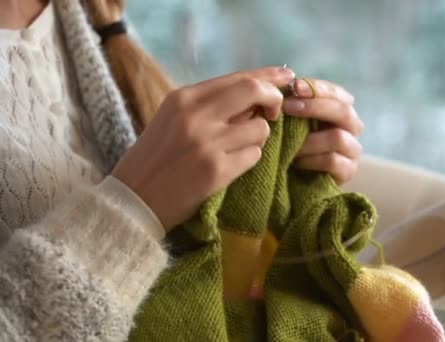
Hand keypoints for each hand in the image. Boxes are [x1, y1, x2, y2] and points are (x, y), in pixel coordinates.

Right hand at [112, 67, 294, 230]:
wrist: (134, 200)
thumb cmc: (155, 157)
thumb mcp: (173, 118)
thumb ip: (209, 105)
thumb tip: (254, 97)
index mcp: (183, 98)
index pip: (236, 78)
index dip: (267, 75)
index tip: (285, 76)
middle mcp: (196, 115)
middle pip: (254, 91)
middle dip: (274, 99)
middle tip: (274, 113)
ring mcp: (207, 143)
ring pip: (260, 128)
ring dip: (257, 138)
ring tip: (237, 148)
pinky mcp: (216, 171)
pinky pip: (254, 156)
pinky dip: (249, 159)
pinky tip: (230, 165)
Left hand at [283, 79, 362, 184]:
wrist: (299, 179)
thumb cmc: (296, 143)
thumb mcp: (295, 121)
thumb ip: (295, 103)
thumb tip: (282, 85)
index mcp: (341, 109)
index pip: (336, 93)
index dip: (317, 88)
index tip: (294, 86)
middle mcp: (352, 126)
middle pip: (343, 111)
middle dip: (314, 107)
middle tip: (288, 107)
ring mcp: (353, 149)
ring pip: (337, 137)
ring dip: (309, 140)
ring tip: (288, 144)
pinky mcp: (349, 170)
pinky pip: (332, 160)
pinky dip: (311, 159)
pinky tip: (297, 161)